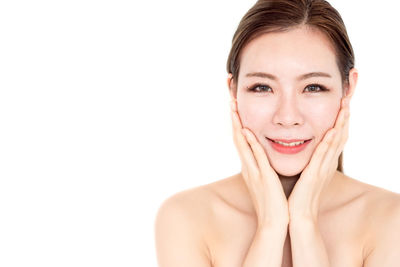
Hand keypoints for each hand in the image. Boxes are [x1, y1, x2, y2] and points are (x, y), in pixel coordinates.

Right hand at [230, 100, 288, 227]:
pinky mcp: (262, 178)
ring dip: (238, 125)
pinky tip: (247, 131)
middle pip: (237, 138)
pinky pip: (256, 157)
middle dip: (234, 118)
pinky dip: (251, 143)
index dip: (238, 123)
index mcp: (251, 167)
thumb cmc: (272, 203)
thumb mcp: (265, 182)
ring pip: (242, 144)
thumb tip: (264, 158)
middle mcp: (248, 167)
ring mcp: (253, 172)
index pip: (242, 141)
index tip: (236, 107)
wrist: (273, 223)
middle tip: (230, 99)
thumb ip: (263, 168)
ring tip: (234, 108)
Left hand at [288, 97, 350, 222]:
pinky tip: (330, 131)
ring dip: (340, 125)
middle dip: (344, 118)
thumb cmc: (301, 195)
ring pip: (335, 143)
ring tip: (344, 108)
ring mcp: (322, 169)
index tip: (342, 105)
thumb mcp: (308, 174)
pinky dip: (328, 143)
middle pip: (340, 137)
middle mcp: (327, 164)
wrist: (299, 216)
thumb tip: (308, 149)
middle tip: (347, 100)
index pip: (336, 138)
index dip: (340, 121)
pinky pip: (322, 156)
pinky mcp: (314, 175)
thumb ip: (310, 161)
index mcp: (324, 163)